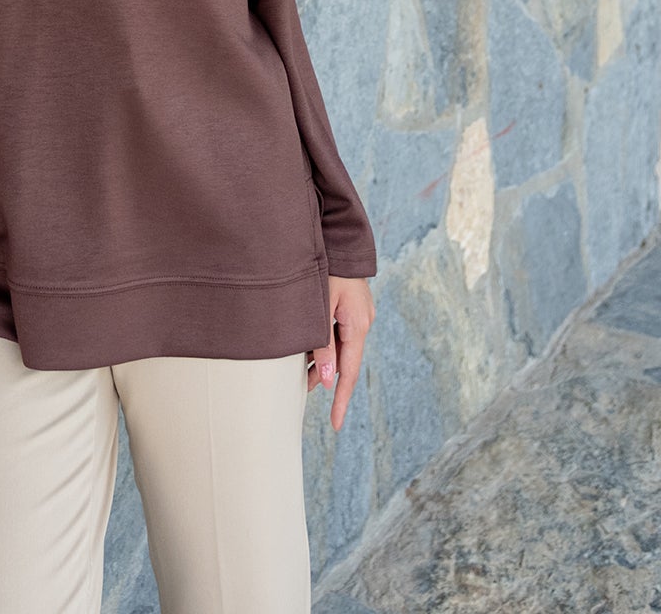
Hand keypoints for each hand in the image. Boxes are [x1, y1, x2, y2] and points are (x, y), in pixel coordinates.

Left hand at [308, 274, 374, 431]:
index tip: (335, 425)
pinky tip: (306, 345)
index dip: (340, 400)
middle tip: (299, 390)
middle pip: (344, 361)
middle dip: (323, 377)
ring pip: (340, 346)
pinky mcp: (353, 306)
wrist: (340, 235)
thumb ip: (323, 344)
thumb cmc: (328, 266)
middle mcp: (363, 322)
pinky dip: (325, 342)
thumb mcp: (321, 306)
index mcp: (358, 325)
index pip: (349, 373)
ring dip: (321, 358)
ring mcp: (359, 314)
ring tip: (297, 370)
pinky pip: (340, 332)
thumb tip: (325, 381)